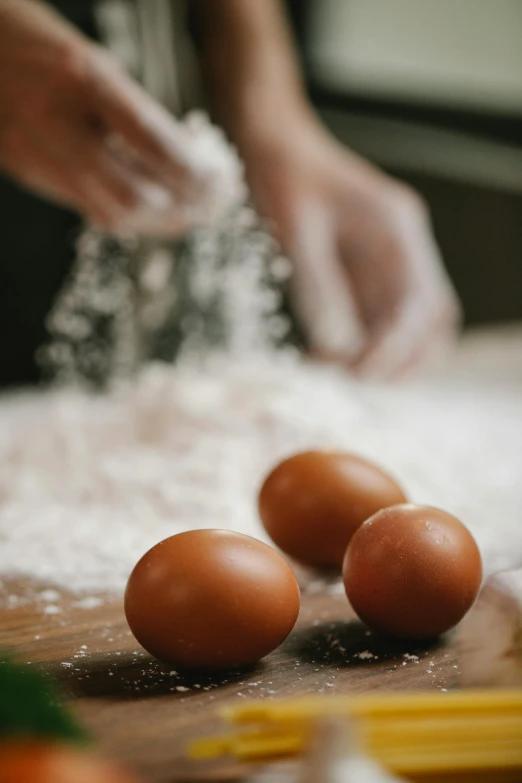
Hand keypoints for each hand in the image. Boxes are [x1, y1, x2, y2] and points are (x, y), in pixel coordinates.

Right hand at [0, 0, 220, 235]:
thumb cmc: (31, 39)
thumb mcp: (91, 59)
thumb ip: (131, 109)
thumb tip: (182, 159)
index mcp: (83, 77)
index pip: (154, 144)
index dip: (195, 176)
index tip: (221, 186)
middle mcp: (57, 120)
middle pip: (133, 195)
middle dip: (180, 209)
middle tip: (208, 207)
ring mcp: (35, 152)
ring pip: (109, 212)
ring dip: (156, 222)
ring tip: (185, 215)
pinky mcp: (25, 172)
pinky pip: (85, 207)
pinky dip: (124, 214)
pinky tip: (145, 208)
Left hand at [241, 115, 460, 378]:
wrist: (276, 144)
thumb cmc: (284, 175)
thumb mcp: (296, 229)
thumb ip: (317, 286)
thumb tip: (333, 346)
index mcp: (397, 229)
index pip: (416, 304)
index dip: (393, 347)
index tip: (358, 375)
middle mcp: (404, 247)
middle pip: (431, 319)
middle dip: (406, 359)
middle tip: (360, 384)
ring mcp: (390, 260)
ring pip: (411, 324)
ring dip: (389, 357)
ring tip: (346, 378)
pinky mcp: (369, 271)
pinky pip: (380, 318)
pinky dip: (366, 345)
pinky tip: (332, 359)